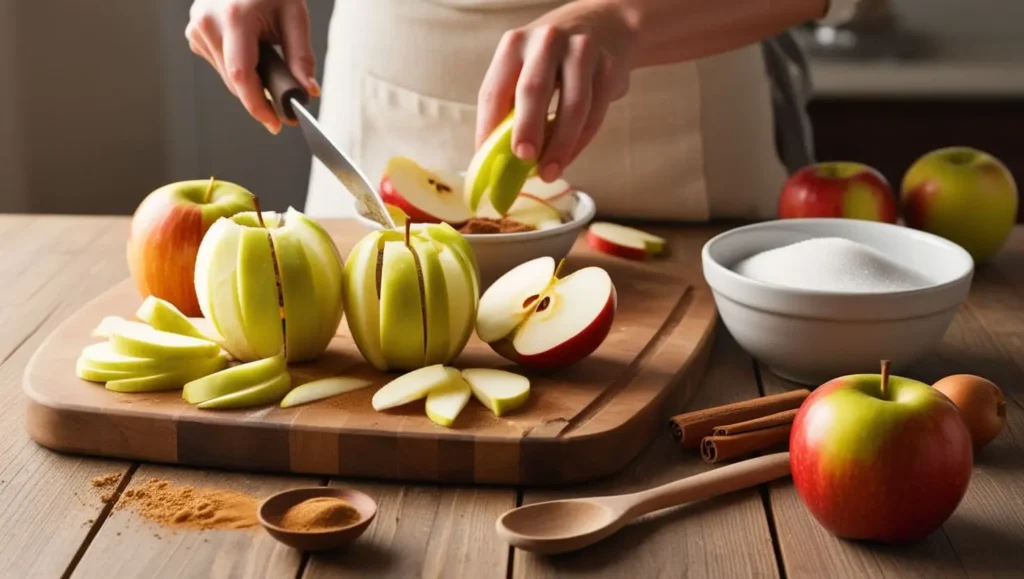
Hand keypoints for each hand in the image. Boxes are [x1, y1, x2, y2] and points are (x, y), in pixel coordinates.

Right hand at [186, 0, 318, 133]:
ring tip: (269, 58)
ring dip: (250, 81)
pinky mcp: (194, 34)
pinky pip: (220, 65)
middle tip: (285, 97)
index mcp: (234, 17)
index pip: (241, 75)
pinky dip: (239, 68)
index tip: (275, 123)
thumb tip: (307, 92)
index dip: (257, 106)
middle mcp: (208, 23)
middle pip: (235, 81)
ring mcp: (196, 28)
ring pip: (227, 77)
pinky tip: (251, 51)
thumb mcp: (294, 15)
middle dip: (261, 96)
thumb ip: (301, 57)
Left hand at [476, 2, 635, 182]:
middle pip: (533, 90)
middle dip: (527, 128)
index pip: (494, 90)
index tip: (487, 159)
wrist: (606, 24)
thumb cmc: (554, 58)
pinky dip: (581, 141)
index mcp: (514, 45)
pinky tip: (568, 157)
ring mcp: (582, 51)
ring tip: (549, 172)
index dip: (487, 127)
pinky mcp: (609, 67)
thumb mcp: (527, 66)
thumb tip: (497, 156)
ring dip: (560, 145)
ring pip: (573, 105)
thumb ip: (513, 103)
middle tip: (523, 158)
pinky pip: (595, 112)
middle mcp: (546, 42)